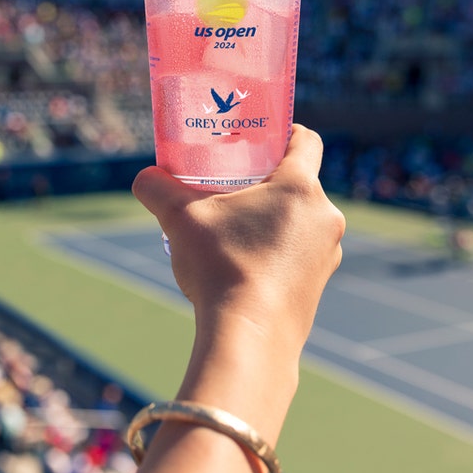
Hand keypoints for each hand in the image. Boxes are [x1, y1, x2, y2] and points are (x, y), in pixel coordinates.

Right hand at [132, 124, 344, 351]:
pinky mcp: (320, 285)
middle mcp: (326, 216)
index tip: (263, 140)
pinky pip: (301, 256)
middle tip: (234, 189)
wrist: (250, 338)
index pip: (307, 141)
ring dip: (273, 222)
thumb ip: (158, 189)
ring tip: (236, 234)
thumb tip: (143, 178)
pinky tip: (245, 268)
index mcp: (300, 187)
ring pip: (301, 222)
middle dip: (268, 184)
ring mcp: (328, 253)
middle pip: (300, 184)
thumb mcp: (180, 219)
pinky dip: (278, 254)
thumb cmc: (221, 268)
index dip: (286, 133)